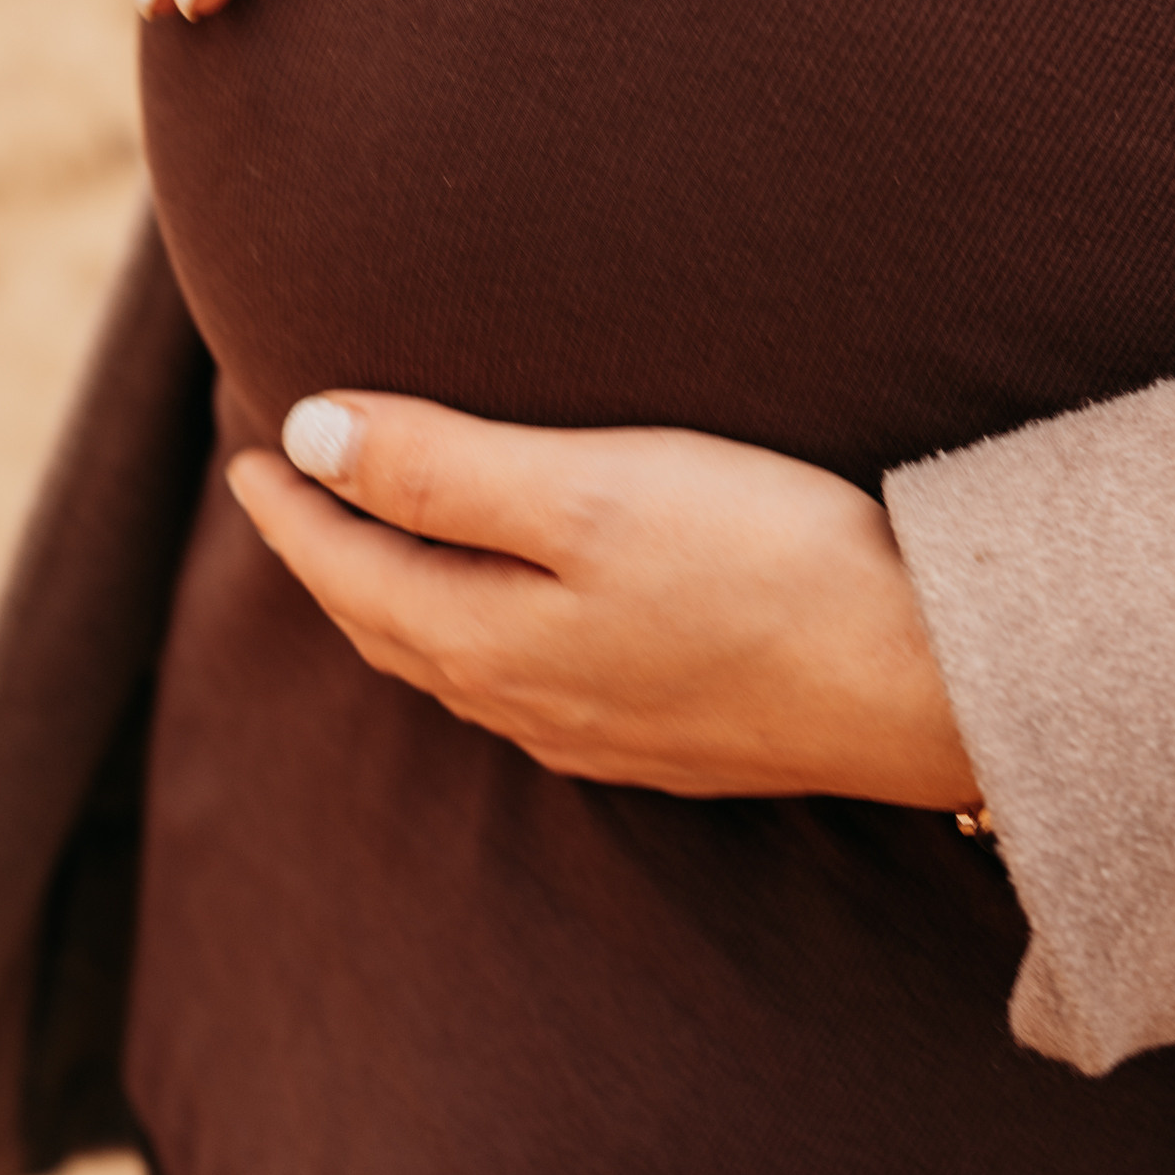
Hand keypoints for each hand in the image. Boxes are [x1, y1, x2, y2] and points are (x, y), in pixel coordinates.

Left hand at [227, 394, 979, 807]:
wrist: (925, 679)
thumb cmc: (763, 563)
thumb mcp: (588, 491)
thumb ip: (441, 469)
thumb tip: (310, 438)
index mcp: (489, 643)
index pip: (349, 573)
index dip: (291, 510)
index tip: (248, 455)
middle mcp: (529, 705)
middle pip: (389, 625)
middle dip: (329, 556)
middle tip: (289, 494)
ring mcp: (600, 733)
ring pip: (454, 664)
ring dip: (398, 601)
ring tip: (376, 545)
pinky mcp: (668, 736)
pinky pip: (524, 686)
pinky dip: (474, 634)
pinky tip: (506, 619)